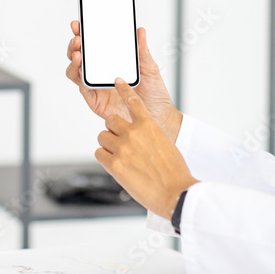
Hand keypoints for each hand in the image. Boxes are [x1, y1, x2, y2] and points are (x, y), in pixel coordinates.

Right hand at [65, 21, 182, 140]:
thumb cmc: (154, 93)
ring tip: (79, 54)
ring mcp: (96, 88)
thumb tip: (140, 31)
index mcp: (111, 63)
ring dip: (73, 61)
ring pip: (75, 72)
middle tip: (77, 38)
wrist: (159, 117)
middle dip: (74, 45)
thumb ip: (142, 50)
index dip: (83, 34)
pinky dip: (79, 79)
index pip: (93, 46)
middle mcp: (100, 74)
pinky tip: (82, 71)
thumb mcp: (149, 67)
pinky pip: (83, 89)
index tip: (79, 25)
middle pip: (79, 57)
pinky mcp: (96, 102)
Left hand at [95, 78, 197, 218]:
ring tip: (121, 157)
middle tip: (120, 142)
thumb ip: (147, 136)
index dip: (124, 90)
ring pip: (102, 137)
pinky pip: (99, 154)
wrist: (175, 192)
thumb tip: (136, 138)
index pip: (132, 101)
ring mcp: (122, 148)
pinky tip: (116, 166)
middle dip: (113, 130)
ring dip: (108, 145)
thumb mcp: (164, 144)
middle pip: (110, 121)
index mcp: (148, 125)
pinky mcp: (114, 164)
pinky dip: (105, 159)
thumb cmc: (173, 171)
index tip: (118, 82)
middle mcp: (133, 133)